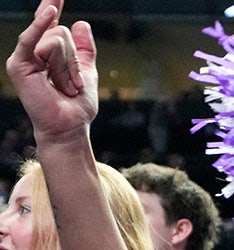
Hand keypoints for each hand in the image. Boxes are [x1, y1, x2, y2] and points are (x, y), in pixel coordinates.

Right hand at [5, 0, 97, 142]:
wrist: (70, 125)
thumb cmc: (76, 104)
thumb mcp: (87, 72)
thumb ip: (84, 49)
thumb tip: (81, 23)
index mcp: (48, 52)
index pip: (50, 23)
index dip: (52, 6)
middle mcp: (34, 51)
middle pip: (61, 33)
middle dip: (75, 61)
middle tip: (73, 85)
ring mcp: (24, 56)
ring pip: (56, 40)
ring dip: (69, 69)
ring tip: (65, 87)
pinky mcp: (19, 65)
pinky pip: (32, 39)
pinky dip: (39, 27)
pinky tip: (50, 11)